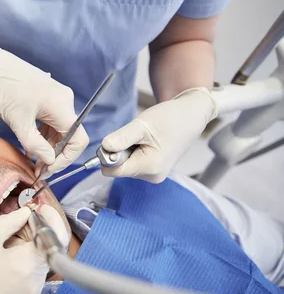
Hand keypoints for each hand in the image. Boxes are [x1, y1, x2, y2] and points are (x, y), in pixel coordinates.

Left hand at [0, 35, 88, 176]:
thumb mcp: (19, 123)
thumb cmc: (5, 90)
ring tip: (32, 160)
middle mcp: (65, 101)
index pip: (77, 140)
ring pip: (59, 130)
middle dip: (54, 155)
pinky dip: (43, 135)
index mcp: (62, 106)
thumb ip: (36, 145)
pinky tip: (30, 145)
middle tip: (39, 170)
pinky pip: (51, 122)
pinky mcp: (48, 98)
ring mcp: (57, 98)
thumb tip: (49, 160)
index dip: (66, 159)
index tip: (49, 169)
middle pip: (69, 136)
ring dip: (48, 147)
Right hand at [0, 208, 49, 293]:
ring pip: (34, 270)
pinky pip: (25, 287)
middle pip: (43, 253)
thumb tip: (25, 214)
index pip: (55, 236)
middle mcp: (33, 286)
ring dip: (23, 258)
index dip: (50, 220)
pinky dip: (17, 275)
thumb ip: (8, 223)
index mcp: (27, 265)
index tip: (41, 211)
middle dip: (31, 239)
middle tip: (10, 231)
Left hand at [101, 87, 216, 182]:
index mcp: (149, 167)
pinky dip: (135, 152)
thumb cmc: (169, 118)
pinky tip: (148, 143)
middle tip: (136, 136)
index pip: (112, 171)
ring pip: (126, 166)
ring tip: (145, 139)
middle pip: (118, 169)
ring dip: (128, 151)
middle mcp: (152, 176)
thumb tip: (104, 147)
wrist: (190, 117)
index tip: (117, 140)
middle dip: (120, 152)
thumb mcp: (141, 125)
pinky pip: (134, 164)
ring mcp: (154, 175)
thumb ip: (122, 138)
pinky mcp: (154, 171)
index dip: (107, 155)